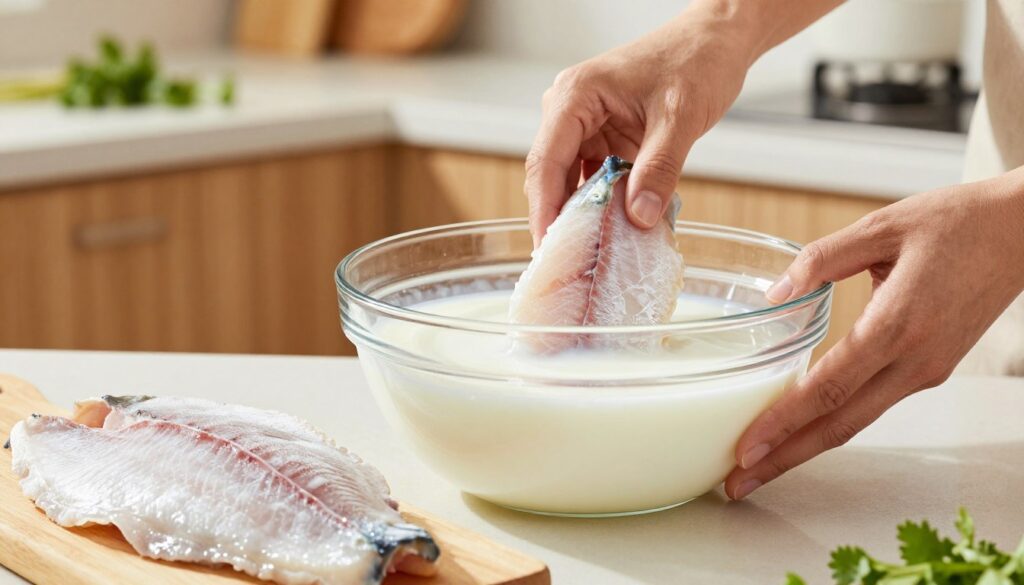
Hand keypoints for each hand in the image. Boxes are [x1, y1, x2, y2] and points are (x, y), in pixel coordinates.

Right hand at [524, 8, 753, 245]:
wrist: (716, 40)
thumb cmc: (695, 60)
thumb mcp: (680, 117)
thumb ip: (659, 169)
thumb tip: (638, 218)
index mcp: (575, 96)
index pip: (545, 162)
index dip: (544, 209)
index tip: (549, 249)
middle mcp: (570, 111)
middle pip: (551, 177)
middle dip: (560, 220)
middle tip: (569, 266)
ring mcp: (585, 127)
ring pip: (571, 183)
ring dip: (583, 217)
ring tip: (590, 257)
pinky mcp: (604, 139)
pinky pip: (595, 180)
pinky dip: (604, 206)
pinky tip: (614, 232)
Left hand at [725, 169, 1023, 500]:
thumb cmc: (956, 222)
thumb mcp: (880, 226)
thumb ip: (821, 259)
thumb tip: (774, 295)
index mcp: (898, 324)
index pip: (829, 387)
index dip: (784, 422)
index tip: (746, 448)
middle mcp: (915, 361)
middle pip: (840, 425)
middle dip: (785, 458)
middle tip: (737, 483)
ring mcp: (927, 371)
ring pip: (856, 421)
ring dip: (805, 446)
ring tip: (759, 463)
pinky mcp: (931, 370)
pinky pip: (873, 404)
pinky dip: (832, 422)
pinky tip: (800, 426)